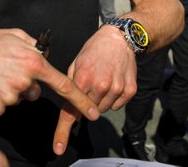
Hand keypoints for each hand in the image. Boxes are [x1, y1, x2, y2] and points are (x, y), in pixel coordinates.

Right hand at [0, 28, 98, 149]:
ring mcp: (9, 97)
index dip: (81, 100)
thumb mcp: (15, 35)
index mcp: (33, 62)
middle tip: (4, 69)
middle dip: (24, 84)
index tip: (94, 113)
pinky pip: (1, 107)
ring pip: (16, 100)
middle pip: (33, 92)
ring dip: (7, 91)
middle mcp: (24, 81)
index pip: (63, 85)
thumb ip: (34, 46)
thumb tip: (42, 54)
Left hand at [53, 25, 136, 154]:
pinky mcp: (129, 90)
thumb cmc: (94, 50)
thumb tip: (68, 108)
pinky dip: (113, 98)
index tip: (58, 147)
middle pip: (88, 111)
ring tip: (102, 80)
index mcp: (83, 79)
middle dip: (86, 103)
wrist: (119, 39)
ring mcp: (116, 89)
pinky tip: (113, 82)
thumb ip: (70, 86)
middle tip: (90, 85)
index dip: (63, 131)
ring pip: (103, 110)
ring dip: (100, 100)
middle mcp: (100, 86)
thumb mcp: (76, 63)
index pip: (71, 110)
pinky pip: (116, 106)